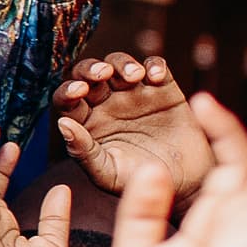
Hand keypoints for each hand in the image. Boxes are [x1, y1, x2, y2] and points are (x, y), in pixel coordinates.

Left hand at [50, 52, 212, 199]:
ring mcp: (134, 93)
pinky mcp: (163, 88)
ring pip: (119, 64)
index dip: (69, 90)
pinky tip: (156, 77)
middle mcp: (106, 103)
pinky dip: (155, 66)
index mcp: (86, 122)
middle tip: (103, 73)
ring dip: (122, 64)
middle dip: (91, 69)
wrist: (184, 182)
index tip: (79, 92)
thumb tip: (62, 124)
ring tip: (134, 76)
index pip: (67, 99)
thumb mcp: (107, 173)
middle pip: (89, 74)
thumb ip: (82, 151)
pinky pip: (156, 67)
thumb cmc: (139, 180)